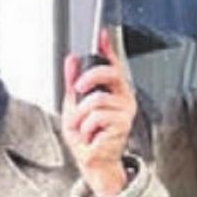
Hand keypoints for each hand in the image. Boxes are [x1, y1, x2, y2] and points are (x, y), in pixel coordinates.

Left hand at [62, 28, 135, 196]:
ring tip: (83, 127)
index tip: (101, 34)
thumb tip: (71, 61)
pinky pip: (96, 117)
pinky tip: (91, 135)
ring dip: (81, 116)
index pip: (113, 65)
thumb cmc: (88, 138)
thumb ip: (73, 83)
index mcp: (113, 92)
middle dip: (89, 78)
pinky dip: (87, 128)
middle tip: (78, 88)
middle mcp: (123, 99)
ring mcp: (125, 112)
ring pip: (96, 100)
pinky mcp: (122, 125)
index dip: (108, 48)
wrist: (93, 162)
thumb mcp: (74, 105)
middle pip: (110, 73)